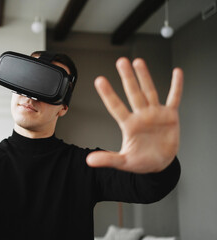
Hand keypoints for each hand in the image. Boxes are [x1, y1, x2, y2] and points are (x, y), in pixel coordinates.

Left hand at [87, 57, 182, 172]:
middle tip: (121, 61)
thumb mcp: (124, 162)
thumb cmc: (142, 161)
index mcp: (129, 125)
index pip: (116, 107)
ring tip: (138, 62)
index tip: (99, 80)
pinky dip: (177, 86)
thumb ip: (108, 159)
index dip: (108, 94)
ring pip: (149, 91)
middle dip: (128, 77)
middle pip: (133, 93)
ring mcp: (155, 114)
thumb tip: (90, 160)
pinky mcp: (170, 116)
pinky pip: (174, 98)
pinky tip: (177, 72)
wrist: (160, 164)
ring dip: (145, 77)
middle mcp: (141, 116)